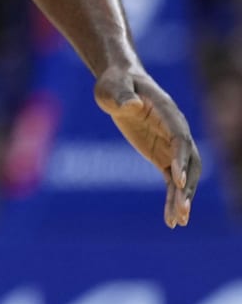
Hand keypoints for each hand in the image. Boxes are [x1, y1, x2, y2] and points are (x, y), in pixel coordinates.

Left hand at [96, 66, 200, 226]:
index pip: (179, 138)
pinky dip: (172, 198)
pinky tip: (171, 219)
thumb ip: (122, 96)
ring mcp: (171, 145)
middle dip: (188, 186)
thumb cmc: (116, 82)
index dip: (181, 158)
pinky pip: (171, 181)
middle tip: (183, 209)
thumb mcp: (112, 87)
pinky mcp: (163, 155)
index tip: (178, 180)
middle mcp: (176, 130)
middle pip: (190, 161)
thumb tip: (131, 105)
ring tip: (179, 221)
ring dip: (183, 198)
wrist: (120, 83)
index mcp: (167, 112)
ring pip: (185, 176)